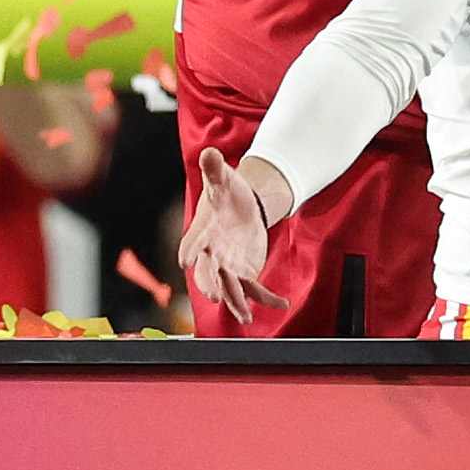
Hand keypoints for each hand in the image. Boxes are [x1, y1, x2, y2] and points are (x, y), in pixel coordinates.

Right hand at [175, 153, 291, 321]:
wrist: (241, 207)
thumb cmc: (227, 193)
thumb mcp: (224, 180)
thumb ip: (215, 170)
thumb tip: (210, 153)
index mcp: (203, 232)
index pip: (194, 242)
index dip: (190, 250)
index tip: (186, 261)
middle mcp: (212, 254)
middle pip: (209, 272)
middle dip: (211, 285)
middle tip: (216, 296)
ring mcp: (228, 266)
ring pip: (230, 287)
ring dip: (237, 302)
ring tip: (245, 316)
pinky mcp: (244, 272)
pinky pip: (255, 288)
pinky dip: (267, 297)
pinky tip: (282, 303)